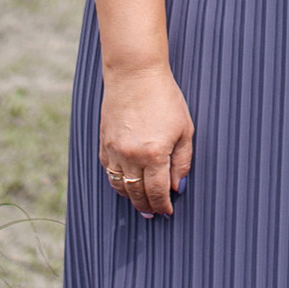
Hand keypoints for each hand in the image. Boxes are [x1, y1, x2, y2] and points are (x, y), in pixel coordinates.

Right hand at [99, 61, 193, 217]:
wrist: (135, 74)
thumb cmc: (165, 98)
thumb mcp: (184, 129)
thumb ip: (182, 161)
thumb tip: (178, 186)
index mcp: (154, 154)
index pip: (157, 192)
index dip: (163, 205)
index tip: (167, 212)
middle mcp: (131, 156)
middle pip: (137, 194)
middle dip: (146, 207)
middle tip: (153, 213)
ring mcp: (114, 150)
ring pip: (120, 186)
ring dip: (130, 198)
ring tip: (140, 204)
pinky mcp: (103, 143)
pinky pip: (108, 171)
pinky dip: (117, 182)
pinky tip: (126, 183)